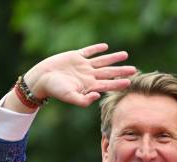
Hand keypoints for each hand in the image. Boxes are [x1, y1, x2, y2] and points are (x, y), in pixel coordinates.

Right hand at [21, 43, 136, 107]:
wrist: (41, 78)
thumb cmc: (55, 90)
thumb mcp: (70, 97)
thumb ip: (84, 100)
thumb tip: (98, 96)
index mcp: (89, 86)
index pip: (107, 85)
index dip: (118, 84)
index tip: (129, 82)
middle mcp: (88, 76)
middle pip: (109, 72)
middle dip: (121, 71)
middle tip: (134, 70)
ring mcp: (83, 66)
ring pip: (102, 61)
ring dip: (113, 58)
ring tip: (125, 55)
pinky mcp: (75, 56)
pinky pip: (88, 51)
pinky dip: (96, 49)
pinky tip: (105, 47)